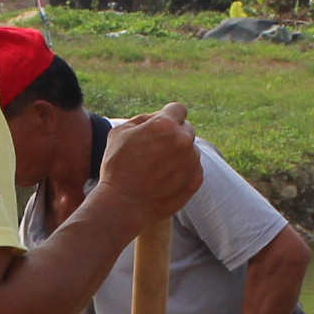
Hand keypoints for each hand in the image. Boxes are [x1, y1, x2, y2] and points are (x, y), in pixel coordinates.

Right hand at [96, 103, 202, 222]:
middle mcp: (183, 140)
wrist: (124, 205)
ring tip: (157, 169)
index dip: (168, 116)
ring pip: (190, 150)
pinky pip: (193, 168)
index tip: (161, 127)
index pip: (178, 109)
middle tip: (155, 150)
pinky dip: (183, 171)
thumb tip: (158, 117)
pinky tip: (164, 180)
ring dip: (178, 154)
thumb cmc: (117, 167)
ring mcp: (192, 161)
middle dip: (173, 135)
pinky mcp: (196, 180)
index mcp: (165, 125)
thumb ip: (144, 119)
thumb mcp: (120, 132)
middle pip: (186, 129)